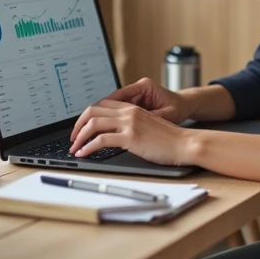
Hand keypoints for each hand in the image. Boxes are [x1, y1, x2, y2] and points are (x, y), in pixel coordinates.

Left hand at [68, 100, 193, 165]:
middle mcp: (129, 112)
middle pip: (93, 111)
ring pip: (93, 123)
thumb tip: (117, 135)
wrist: (186, 143)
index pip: (102, 105)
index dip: (88, 116)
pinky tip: (84, 154)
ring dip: (79, 136)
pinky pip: (101, 139)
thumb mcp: (149, 126)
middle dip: (78, 125)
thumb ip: (133, 125)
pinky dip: (88, 147)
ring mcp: (129, 124)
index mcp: (133, 108)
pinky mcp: (130, 137)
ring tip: (74, 148)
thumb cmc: (171, 140)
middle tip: (73, 138)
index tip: (82, 128)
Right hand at [83, 77, 192, 123]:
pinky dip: (104, 123)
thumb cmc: (179, 109)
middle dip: (90, 117)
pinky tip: (96, 134)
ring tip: (83, 134)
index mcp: (143, 86)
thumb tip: (133, 127)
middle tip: (79, 131)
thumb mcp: (167, 115)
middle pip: (105, 102)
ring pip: (107, 108)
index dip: (98, 112)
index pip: (114, 97)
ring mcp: (134, 96)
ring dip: (95, 121)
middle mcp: (136, 89)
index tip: (87, 123)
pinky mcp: (133, 105)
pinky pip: (114, 113)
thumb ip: (150, 119)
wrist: (187, 106)